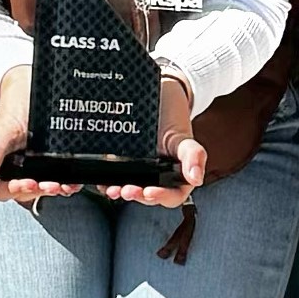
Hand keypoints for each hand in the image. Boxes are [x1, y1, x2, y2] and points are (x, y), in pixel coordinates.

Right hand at [0, 62, 84, 203]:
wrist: (31, 88)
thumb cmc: (14, 105)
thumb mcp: (5, 126)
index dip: (13, 190)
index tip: (30, 184)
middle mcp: (11, 170)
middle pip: (22, 192)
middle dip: (38, 191)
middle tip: (54, 186)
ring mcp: (29, 168)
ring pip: (39, 189)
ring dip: (53, 190)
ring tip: (66, 186)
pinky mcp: (46, 164)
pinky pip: (54, 179)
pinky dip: (64, 182)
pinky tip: (74, 181)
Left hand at [96, 77, 209, 209]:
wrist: (157, 100)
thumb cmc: (173, 120)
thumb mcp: (184, 136)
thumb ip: (194, 156)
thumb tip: (196, 179)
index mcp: (177, 178)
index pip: (172, 196)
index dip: (161, 197)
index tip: (150, 191)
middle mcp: (157, 179)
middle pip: (148, 195)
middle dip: (137, 195)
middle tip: (127, 190)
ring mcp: (139, 173)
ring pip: (130, 189)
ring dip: (121, 192)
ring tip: (113, 189)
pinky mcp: (123, 166)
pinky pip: (115, 178)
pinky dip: (108, 182)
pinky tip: (102, 180)